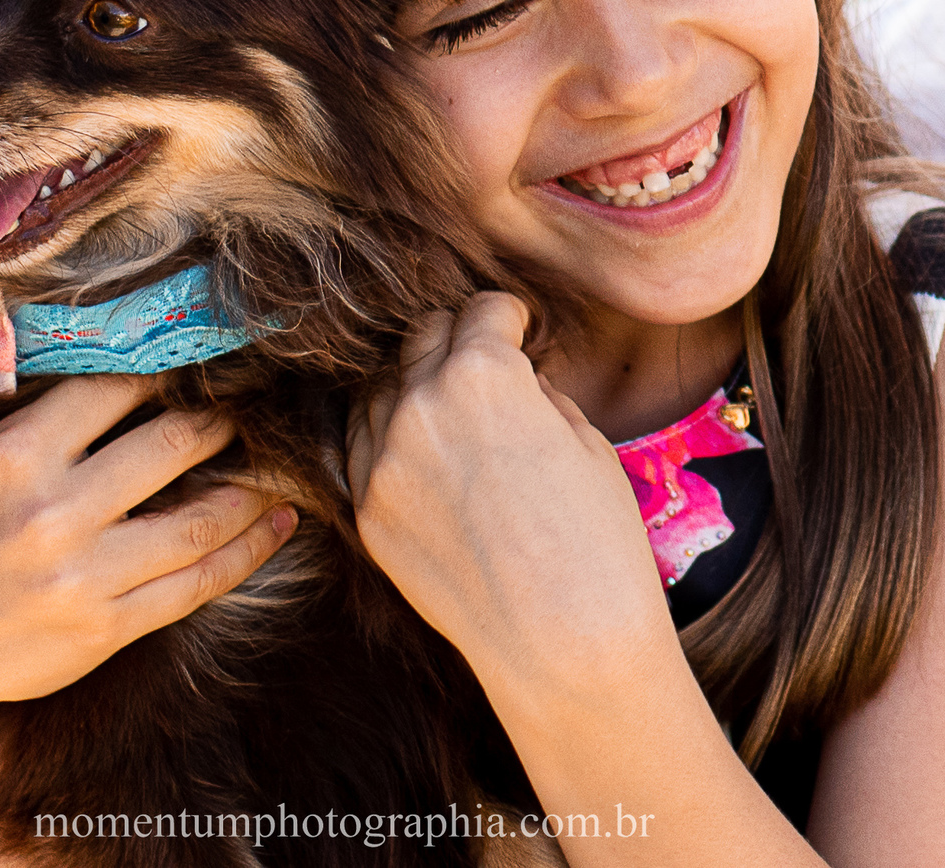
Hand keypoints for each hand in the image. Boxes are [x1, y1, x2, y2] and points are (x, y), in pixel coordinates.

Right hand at [0, 375, 297, 721]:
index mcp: (15, 455)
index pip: (116, 386)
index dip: (171, 360)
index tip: (213, 341)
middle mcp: (53, 514)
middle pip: (174, 445)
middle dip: (229, 416)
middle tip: (266, 392)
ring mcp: (83, 577)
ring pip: (201, 520)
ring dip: (256, 485)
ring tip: (288, 456)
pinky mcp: (104, 628)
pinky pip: (196, 585)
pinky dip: (249, 551)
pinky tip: (281, 523)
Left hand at [348, 293, 671, 704]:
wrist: (565, 647)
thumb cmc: (597, 544)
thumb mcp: (584, 442)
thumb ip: (534, 393)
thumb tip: (512, 378)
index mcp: (483, 373)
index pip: (483, 311)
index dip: (507, 318)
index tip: (515, 328)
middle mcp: (421, 404)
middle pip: (424, 337)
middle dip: (457, 340)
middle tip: (482, 364)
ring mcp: (384, 459)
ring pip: (381, 387)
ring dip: (414, 385)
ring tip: (450, 412)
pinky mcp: (366, 510)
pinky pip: (361, 447)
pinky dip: (388, 437)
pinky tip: (421, 454)